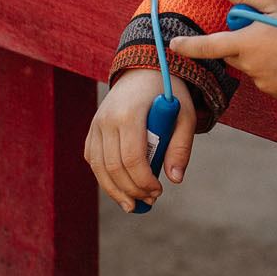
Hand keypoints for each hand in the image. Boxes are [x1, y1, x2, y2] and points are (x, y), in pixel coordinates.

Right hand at [86, 68, 197, 212]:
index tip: (159, 192)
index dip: (144, 181)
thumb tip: (175, 179)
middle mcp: (106, 120)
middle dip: (131, 190)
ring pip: (99, 168)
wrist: (143, 70)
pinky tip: (119, 189)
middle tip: (149, 202)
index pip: (132, 158)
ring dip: (115, 190)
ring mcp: (95, 124)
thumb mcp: (184, 114)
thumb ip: (181, 146)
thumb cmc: (167, 93)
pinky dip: (104, 177)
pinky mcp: (92, 129)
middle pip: (113, 168)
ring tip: (133, 205)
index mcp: (129, 114)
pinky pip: (93, 159)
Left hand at [167, 0, 276, 101]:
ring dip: (260, 56)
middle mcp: (252, 67)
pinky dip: (275, 71)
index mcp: (247, 43)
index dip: (189, 45)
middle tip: (268, 27)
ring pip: (252, 67)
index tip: (174, 45)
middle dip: (242, 42)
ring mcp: (265, 83)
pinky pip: (268, 80)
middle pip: (234, 54)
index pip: (208, 45)